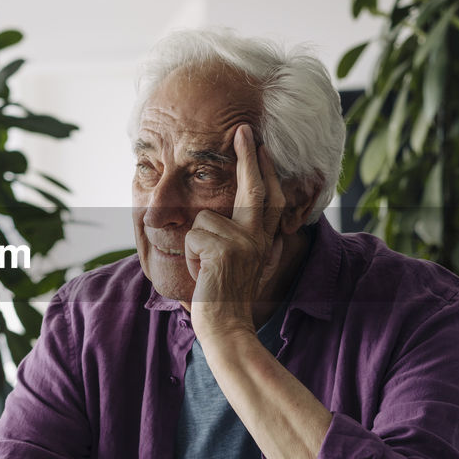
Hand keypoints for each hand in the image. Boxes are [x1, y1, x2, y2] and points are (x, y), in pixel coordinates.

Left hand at [184, 124, 284, 335]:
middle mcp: (258, 238)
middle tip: (243, 130)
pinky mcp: (224, 249)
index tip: (259, 146)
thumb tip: (217, 215)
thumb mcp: (236, 263)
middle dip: (249, 157)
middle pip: (254, 189)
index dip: (264, 171)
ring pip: (204, 220)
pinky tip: (202, 274)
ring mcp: (244, 243)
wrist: (226, 328)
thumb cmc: (223, 298)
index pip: (268, 198)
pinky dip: (191, 256)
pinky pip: (194, 236)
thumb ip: (236, 239)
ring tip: (205, 269)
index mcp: (262, 240)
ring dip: (196, 244)